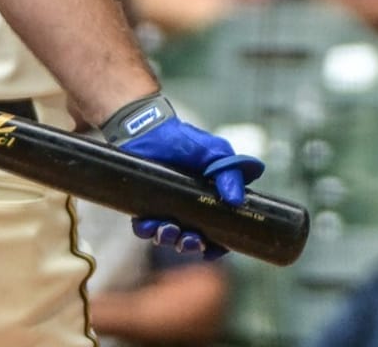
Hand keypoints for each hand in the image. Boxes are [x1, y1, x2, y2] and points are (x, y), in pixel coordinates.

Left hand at [104, 93, 264, 257]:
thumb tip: (236, 200)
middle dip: (191, 245)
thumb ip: (230, 174)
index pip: (216, 235)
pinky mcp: (141, 204)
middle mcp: (185, 210)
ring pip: (166, 237)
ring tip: (169, 227)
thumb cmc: (184, 140)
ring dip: (168, 239)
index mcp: (207, 202)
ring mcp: (163, 208)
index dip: (215, 247)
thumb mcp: (214, 153)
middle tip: (189, 238)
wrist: (147, 128)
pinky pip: (142, 227)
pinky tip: (149, 222)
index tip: (212, 249)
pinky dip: (146, 229)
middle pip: (191, 241)